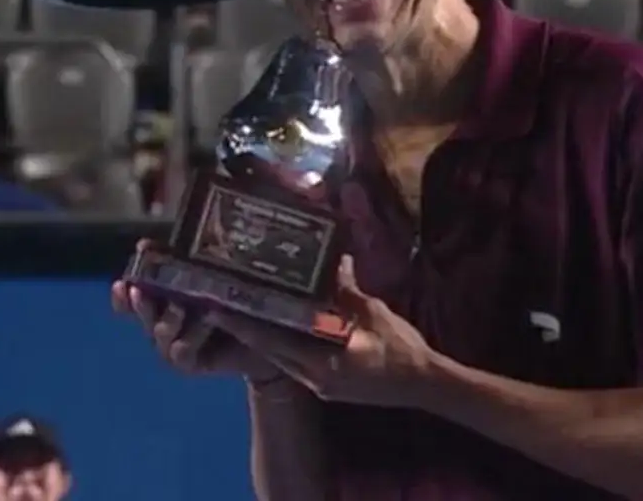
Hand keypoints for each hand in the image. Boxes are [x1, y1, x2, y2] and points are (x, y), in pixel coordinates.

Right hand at [111, 240, 280, 381]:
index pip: (132, 296)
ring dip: (165, 321)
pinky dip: (186, 341)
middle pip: (141, 315)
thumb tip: (160, 241)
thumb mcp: (218, 271)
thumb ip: (189, 259)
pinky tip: (200, 326)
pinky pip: (180, 354)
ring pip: (158, 334)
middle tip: (139, 291)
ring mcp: (176, 344)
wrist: (271, 337)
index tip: (122, 283)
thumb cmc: (242, 296)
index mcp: (165, 297)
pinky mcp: (193, 363)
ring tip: (179, 307)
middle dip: (139, 303)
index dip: (122, 294)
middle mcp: (164, 321)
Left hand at [210, 256, 437, 407]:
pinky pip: (294, 361)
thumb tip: (331, 257)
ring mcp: (318, 384)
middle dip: (245, 328)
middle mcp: (312, 378)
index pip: (272, 342)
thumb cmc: (401, 349)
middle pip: (269, 351)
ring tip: (241, 309)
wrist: (425, 385)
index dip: (243, 325)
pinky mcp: (325, 384)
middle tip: (220, 303)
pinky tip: (276, 322)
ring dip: (262, 336)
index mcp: (322, 365)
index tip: (216, 309)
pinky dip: (283, 342)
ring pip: (280, 357)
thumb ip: (346, 288)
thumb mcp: (372, 313)